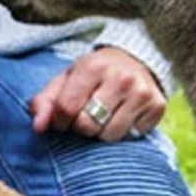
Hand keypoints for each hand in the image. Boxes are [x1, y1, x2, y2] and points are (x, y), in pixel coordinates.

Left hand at [28, 48, 165, 142]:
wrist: (137, 59)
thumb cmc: (95, 74)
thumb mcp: (67, 79)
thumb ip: (45, 101)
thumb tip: (38, 128)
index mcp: (93, 66)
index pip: (66, 108)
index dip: (59, 121)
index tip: (63, 118)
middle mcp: (120, 78)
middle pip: (88, 125)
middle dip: (81, 127)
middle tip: (85, 117)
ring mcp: (141, 92)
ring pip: (110, 135)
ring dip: (101, 132)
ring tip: (104, 116)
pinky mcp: (157, 106)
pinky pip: (131, 136)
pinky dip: (123, 132)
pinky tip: (123, 116)